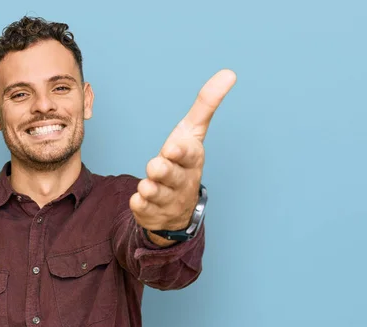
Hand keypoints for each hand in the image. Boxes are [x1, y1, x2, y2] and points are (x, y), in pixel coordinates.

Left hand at [130, 69, 236, 238]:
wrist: (179, 206)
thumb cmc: (183, 162)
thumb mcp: (192, 133)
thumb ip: (206, 105)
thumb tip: (228, 73)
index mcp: (191, 160)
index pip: (189, 154)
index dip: (181, 151)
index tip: (173, 147)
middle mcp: (181, 181)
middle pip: (173, 176)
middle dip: (164, 171)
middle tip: (156, 167)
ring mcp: (167, 199)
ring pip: (158, 194)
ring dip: (151, 189)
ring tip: (146, 186)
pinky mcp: (151, 212)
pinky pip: (143, 209)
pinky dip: (140, 205)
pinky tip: (138, 200)